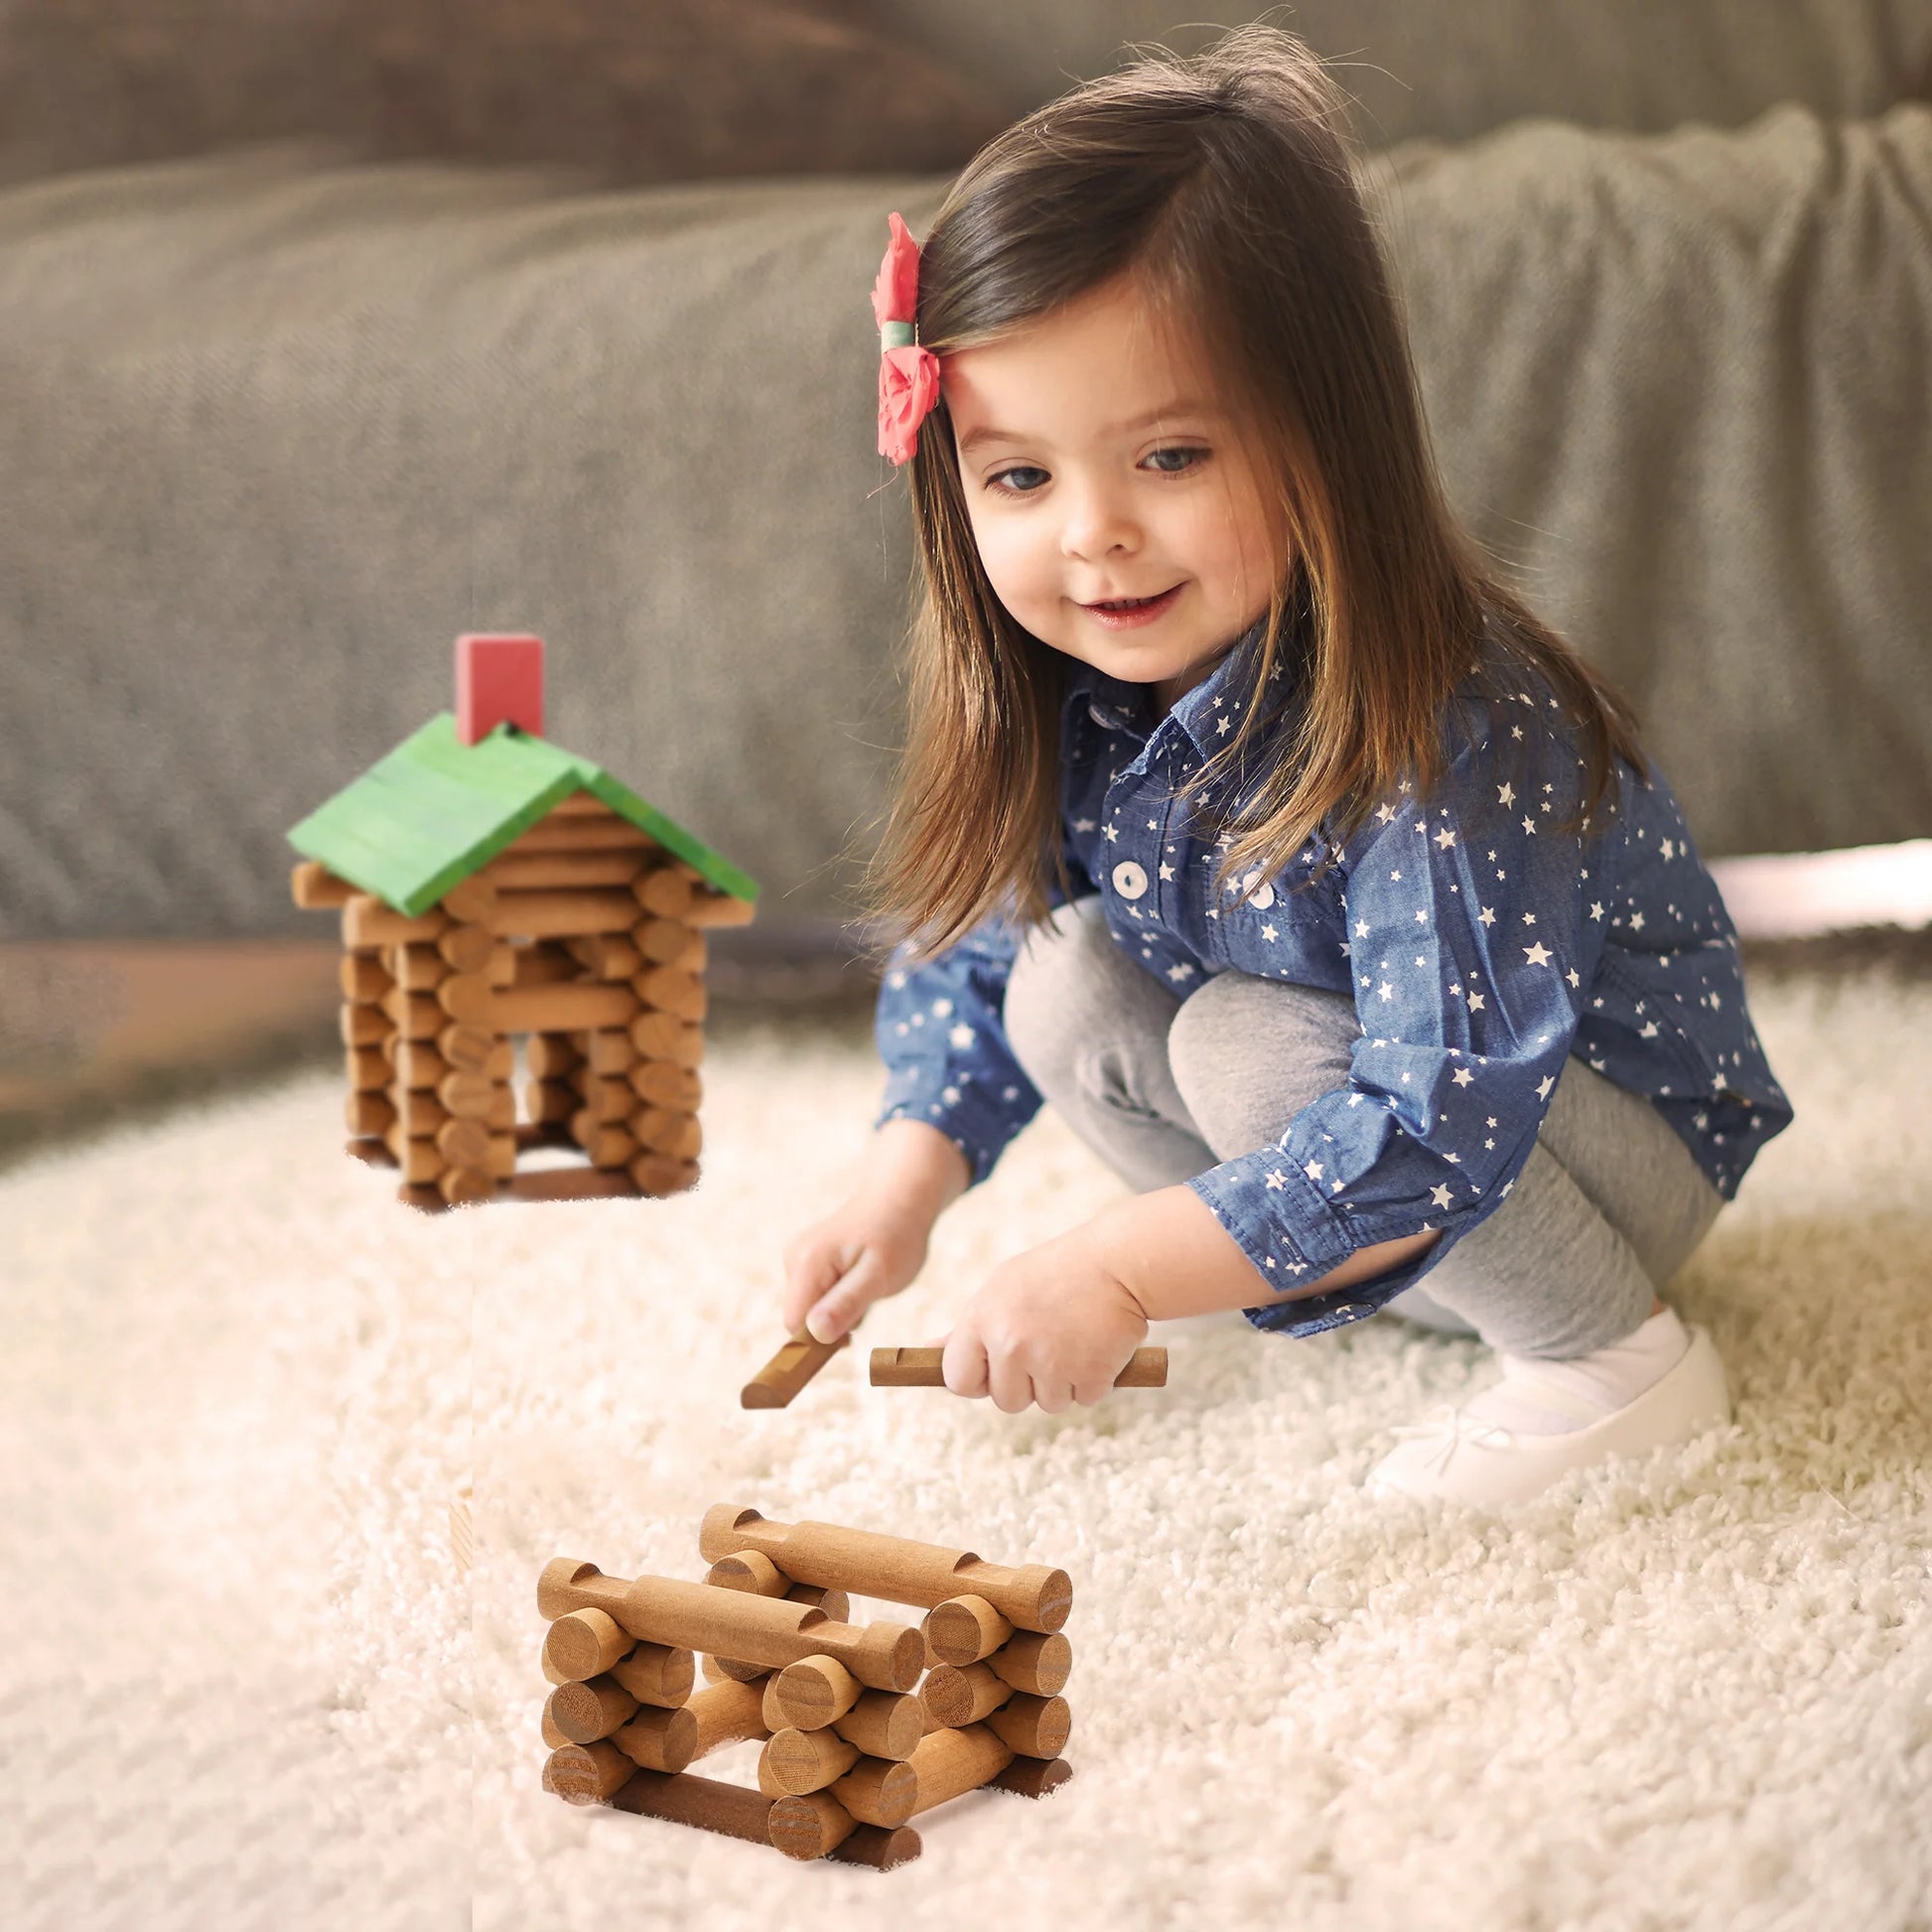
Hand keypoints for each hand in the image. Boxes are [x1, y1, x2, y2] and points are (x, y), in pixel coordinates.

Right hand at [781, 1195, 930, 1342]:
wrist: (900, 1200)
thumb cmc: (895, 1236)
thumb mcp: (878, 1276)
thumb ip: (846, 1304)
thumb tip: (814, 1333)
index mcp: (807, 1263)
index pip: (795, 1324)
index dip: (820, 1340)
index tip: (853, 1336)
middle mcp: (794, 1258)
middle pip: (801, 1317)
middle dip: (834, 1322)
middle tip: (868, 1299)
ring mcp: (798, 1258)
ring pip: (811, 1309)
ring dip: (840, 1310)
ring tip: (867, 1286)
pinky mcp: (807, 1261)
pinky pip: (817, 1296)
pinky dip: (840, 1298)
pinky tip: (859, 1280)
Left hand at [941, 1222, 1149, 1414]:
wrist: (1117, 1262)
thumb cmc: (1055, 1274)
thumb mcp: (1002, 1288)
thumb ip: (970, 1327)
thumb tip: (931, 1351)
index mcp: (982, 1319)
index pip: (958, 1379)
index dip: (978, 1380)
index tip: (997, 1369)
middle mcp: (1010, 1343)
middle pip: (1006, 1401)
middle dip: (1028, 1384)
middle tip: (1049, 1345)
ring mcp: (1050, 1362)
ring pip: (1047, 1404)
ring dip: (1064, 1382)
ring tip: (1074, 1339)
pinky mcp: (1089, 1374)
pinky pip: (1084, 1399)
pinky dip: (1094, 1381)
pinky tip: (1097, 1345)